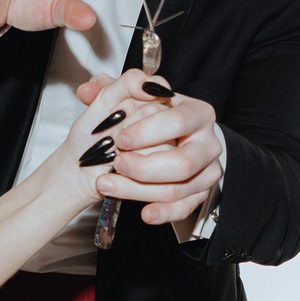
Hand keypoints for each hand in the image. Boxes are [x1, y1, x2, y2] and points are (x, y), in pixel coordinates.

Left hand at [70, 73, 224, 224]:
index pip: (179, 121)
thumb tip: (93, 89)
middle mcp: (206, 141)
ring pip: (178, 188)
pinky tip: (145, 213)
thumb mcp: (118, 97)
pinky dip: (163, 213)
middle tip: (116, 163)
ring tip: (109, 183)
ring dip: (140, 190)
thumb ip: (106, 86)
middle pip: (184, 161)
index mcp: (195, 111)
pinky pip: (185, 208)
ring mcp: (206, 170)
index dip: (147, 132)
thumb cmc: (129, 123)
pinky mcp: (199, 194)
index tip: (120, 139)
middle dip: (144, 166)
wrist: (128, 152)